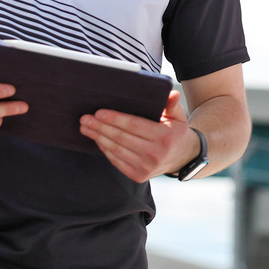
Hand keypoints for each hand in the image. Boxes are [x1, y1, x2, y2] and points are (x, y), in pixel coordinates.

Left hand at [80, 90, 195, 181]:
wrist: (183, 158)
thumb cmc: (176, 132)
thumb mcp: (178, 117)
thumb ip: (172, 105)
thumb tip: (171, 93)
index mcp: (164, 137)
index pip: (134, 125)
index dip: (115, 119)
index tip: (99, 113)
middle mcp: (155, 154)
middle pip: (121, 138)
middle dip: (100, 127)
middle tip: (85, 119)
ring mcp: (146, 167)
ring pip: (116, 150)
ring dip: (98, 138)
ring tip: (86, 128)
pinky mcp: (139, 176)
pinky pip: (117, 161)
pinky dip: (105, 150)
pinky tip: (97, 140)